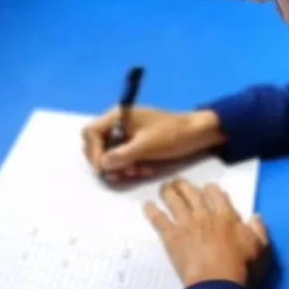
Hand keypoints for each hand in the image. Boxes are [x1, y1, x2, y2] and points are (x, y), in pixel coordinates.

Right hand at [82, 106, 225, 182]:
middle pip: (97, 144)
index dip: (93, 151)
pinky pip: (123, 158)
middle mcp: (119, 123)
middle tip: (122, 173)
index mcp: (118, 115)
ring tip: (137, 171)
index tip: (102, 168)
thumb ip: (122, 155)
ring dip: (120, 166)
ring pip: (110, 154)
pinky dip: (130, 166)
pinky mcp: (135, 144)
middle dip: (108, 161)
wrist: (196, 134)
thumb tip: (102, 165)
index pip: (91, 132)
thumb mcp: (146, 146)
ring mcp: (127, 134)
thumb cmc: (172, 134)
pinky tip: (144, 169)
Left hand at [144, 179, 269, 287]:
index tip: (207, 189)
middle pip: (192, 192)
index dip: (210, 189)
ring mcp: (186, 224)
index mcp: (226, 216)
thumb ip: (259, 230)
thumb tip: (255, 216)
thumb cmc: (241, 269)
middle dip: (185, 185)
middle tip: (179, 183)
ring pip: (174, 200)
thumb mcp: (260, 249)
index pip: (216, 193)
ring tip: (164, 187)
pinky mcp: (171, 237)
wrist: (217, 284)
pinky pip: (158, 219)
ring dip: (168, 191)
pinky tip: (146, 205)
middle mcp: (204, 215)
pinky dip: (151, 211)